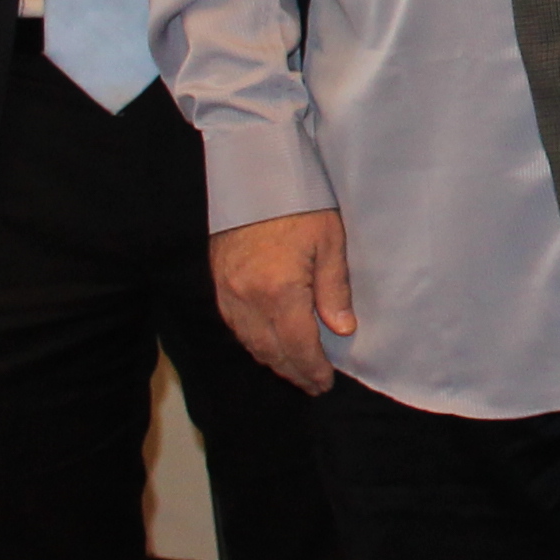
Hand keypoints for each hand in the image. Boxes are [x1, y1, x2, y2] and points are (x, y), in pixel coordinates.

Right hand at [211, 210, 350, 394]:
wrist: (252, 175)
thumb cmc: (298, 203)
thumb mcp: (330, 241)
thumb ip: (334, 289)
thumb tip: (342, 329)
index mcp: (279, 291)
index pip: (298, 345)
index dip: (312, 368)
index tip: (324, 383)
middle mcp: (248, 298)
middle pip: (271, 350)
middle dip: (293, 371)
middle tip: (312, 384)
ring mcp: (228, 292)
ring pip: (250, 341)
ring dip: (272, 360)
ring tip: (294, 370)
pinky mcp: (218, 282)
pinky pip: (235, 325)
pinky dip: (253, 341)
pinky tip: (267, 343)